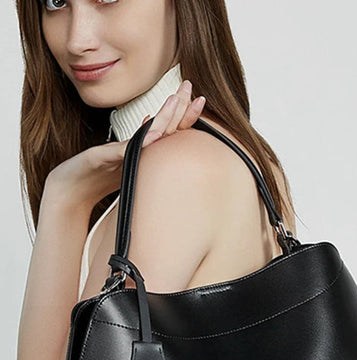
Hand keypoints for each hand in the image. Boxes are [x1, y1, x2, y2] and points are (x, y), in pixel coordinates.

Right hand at [44, 80, 205, 216]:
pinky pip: (123, 151)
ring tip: (176, 101)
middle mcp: (129, 147)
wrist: (70, 190)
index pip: (166, 132)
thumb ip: (145, 159)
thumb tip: (166, 148)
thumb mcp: (128, 171)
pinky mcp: (101, 157)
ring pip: (144, 133)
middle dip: (176, 106)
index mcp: (139, 150)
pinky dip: (139, 142)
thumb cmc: (99, 179)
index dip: (183, 117)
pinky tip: (154, 135)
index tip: (200, 100)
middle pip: (159, 126)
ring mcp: (116, 151)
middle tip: (189, 86)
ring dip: (162, 118)